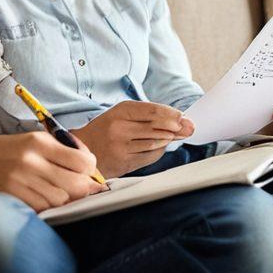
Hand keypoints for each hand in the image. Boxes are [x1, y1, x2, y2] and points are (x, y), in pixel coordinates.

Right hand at [0, 131, 102, 211]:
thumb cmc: (3, 150)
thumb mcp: (31, 140)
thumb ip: (60, 152)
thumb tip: (90, 170)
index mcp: (39, 142)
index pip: (83, 162)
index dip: (90, 170)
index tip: (86, 173)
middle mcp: (32, 161)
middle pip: (77, 185)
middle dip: (82, 189)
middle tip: (76, 188)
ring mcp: (21, 181)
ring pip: (61, 201)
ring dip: (62, 200)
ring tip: (51, 191)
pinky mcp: (11, 198)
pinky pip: (41, 209)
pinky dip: (45, 207)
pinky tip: (37, 198)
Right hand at [73, 101, 194, 178]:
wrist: (83, 149)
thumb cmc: (105, 130)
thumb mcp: (120, 115)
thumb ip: (147, 116)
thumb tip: (180, 119)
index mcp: (119, 111)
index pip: (152, 110)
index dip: (171, 113)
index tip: (182, 116)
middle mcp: (120, 128)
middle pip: (157, 126)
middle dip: (177, 127)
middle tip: (189, 127)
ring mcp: (121, 146)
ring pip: (155, 142)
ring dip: (169, 139)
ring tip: (176, 135)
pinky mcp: (124, 162)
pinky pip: (149, 156)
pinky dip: (159, 151)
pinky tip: (161, 147)